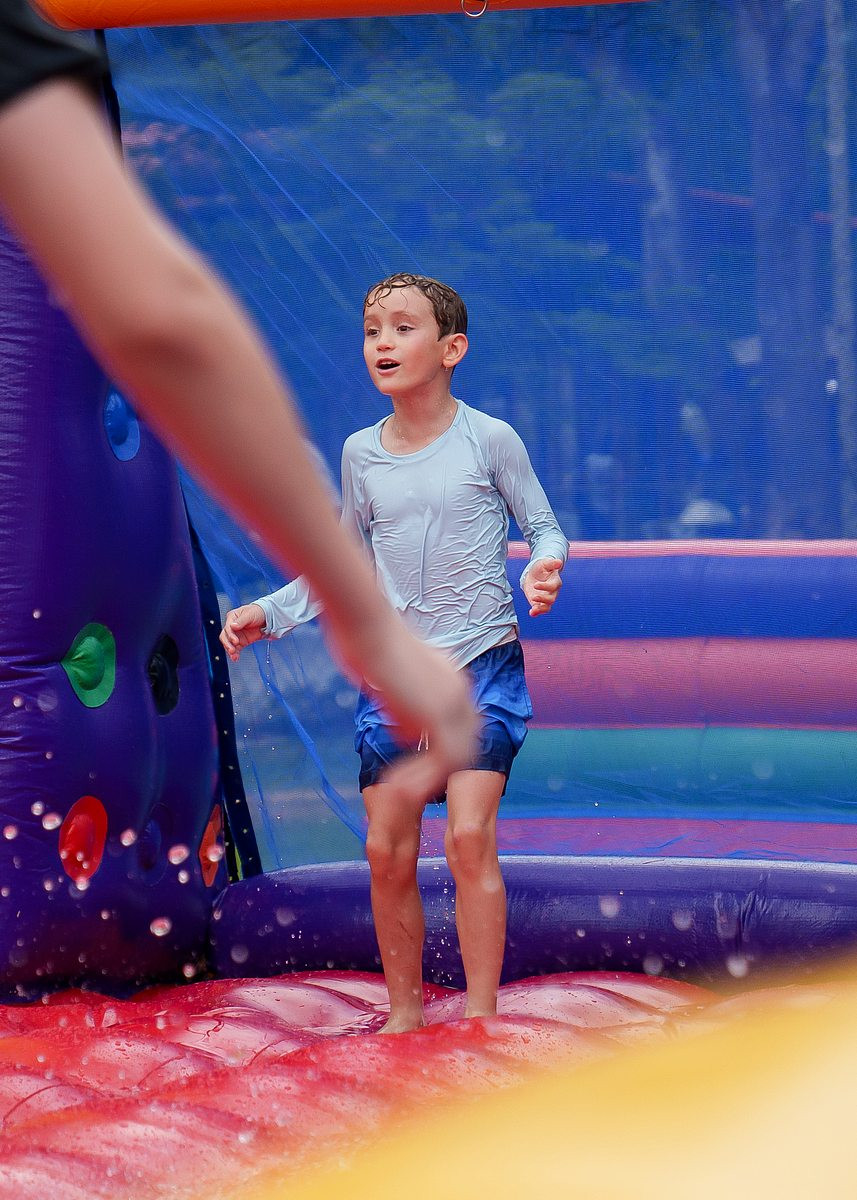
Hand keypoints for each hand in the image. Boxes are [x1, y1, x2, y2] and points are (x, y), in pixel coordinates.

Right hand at [219, 603, 266, 661]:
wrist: (267, 618)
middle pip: (225, 636)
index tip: (235, 641)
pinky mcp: (241, 641)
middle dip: (227, 644)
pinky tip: (235, 657)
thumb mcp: (250, 614)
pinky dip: (235, 654)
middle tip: (232, 650)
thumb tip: (233, 626)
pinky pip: (236, 648)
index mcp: (232, 617)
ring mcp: (236, 635)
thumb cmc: (257, 612)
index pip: (227, 627)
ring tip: (234, 656)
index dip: (230, 635)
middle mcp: (232, 627)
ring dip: (230, 650)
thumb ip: (241, 620)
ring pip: (228, 644)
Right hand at [336, 621, 478, 804]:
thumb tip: (411, 733)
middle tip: (404, 784)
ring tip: (396, 789)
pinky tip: (396, 785)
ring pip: (457, 757)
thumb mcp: (390, 680)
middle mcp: (460, 690)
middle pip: (466, 742)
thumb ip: (406, 706)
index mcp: (450, 678)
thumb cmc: (365, 643)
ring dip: (426, 779)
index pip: (460, 722)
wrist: (366, 628)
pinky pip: (442, 760)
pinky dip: (422, 779)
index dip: (438, 745)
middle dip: (437, 768)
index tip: (407, 760)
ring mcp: (454, 703)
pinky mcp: (441, 715)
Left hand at [522, 556, 563, 616]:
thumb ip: (552, 563)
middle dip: (543, 599)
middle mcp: (552, 592)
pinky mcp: (539, 603)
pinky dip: (536, 613)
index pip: (552, 586)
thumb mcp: (545, 563)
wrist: (534, 573)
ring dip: (540, 609)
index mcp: (555, 582)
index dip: (545, 587)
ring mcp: (546, 598)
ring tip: (533, 609)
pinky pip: (540, 610)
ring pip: (547, 607)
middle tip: (534, 597)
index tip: (535, 585)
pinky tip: (531, 613)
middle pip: (551, 599)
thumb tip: (559, 562)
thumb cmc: (542, 567)